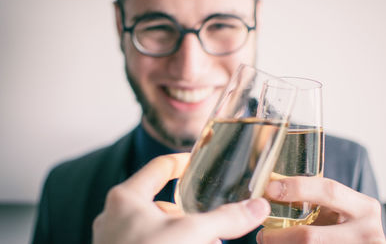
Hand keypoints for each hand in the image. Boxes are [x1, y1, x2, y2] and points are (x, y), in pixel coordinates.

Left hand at [92, 153, 269, 243]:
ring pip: (157, 226)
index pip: (160, 166)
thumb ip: (224, 219)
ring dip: (183, 231)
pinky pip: (151, 241)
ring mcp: (115, 238)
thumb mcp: (190, 235)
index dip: (184, 162)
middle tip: (211, 217)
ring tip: (208, 240)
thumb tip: (257, 207)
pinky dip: (172, 242)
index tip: (200, 162)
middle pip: (161, 201)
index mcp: (127, 197)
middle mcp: (116, 215)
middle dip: (190, 210)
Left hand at [257, 177, 385, 243]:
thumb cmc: (343, 226)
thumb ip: (312, 199)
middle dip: (279, 236)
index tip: (270, 189)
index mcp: (364, 207)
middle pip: (310, 236)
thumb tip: (268, 193)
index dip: (297, 188)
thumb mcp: (335, 210)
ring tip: (269, 242)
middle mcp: (368, 232)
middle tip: (262, 234)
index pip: (328, 191)